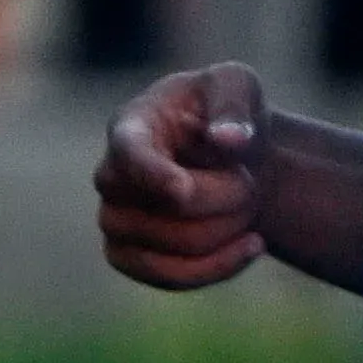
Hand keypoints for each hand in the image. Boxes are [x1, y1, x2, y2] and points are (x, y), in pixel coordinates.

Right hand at [96, 60, 274, 288]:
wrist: (229, 161)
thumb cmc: (225, 115)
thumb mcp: (237, 85)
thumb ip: (233, 102)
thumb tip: (229, 140)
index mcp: (131, 125)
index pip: (127, 154)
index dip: (150, 174)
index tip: (181, 190)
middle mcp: (110, 175)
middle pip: (164, 207)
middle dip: (224, 198)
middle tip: (249, 181)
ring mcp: (113, 220)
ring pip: (173, 246)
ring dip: (227, 231)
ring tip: (248, 207)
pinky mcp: (127, 256)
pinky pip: (169, 277)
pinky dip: (218, 267)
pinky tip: (252, 245)